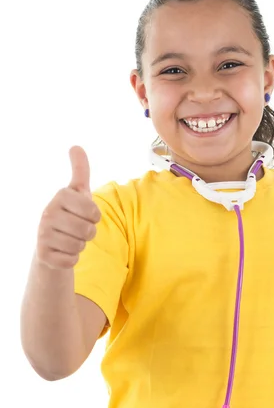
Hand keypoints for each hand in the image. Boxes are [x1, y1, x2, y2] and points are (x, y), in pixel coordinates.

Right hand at [36, 146, 101, 269]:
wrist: (51, 243)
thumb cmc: (70, 214)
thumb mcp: (77, 192)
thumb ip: (80, 170)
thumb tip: (76, 146)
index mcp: (60, 196)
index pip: (94, 211)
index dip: (95, 216)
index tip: (86, 214)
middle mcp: (48, 213)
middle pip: (88, 230)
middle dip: (89, 233)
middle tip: (78, 229)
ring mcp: (43, 234)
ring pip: (80, 246)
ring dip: (81, 245)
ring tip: (71, 239)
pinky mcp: (43, 255)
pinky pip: (71, 260)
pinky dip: (72, 258)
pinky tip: (63, 251)